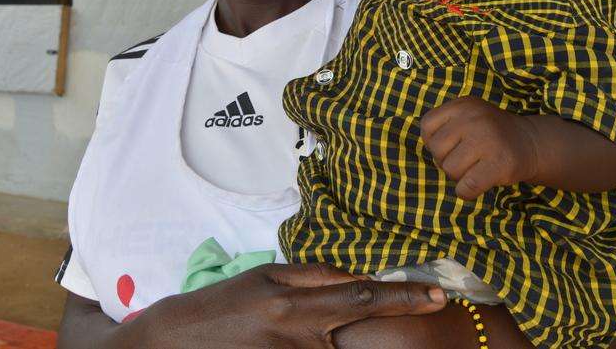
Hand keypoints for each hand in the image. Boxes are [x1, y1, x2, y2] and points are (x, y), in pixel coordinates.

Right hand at [116, 262, 446, 348]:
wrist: (176, 342)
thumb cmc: (225, 305)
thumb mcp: (267, 278)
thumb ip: (315, 275)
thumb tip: (358, 274)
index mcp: (295, 303)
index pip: (362, 297)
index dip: (404, 297)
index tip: (439, 296)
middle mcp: (298, 337)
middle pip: (359, 336)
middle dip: (387, 332)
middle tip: (416, 314)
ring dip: (346, 345)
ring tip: (301, 329)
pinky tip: (301, 341)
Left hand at [419, 96, 539, 200]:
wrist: (531, 142)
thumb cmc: (490, 134)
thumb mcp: (468, 116)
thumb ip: (445, 126)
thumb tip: (430, 151)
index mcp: (463, 105)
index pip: (427, 125)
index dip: (434, 141)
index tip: (452, 144)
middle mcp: (474, 118)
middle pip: (436, 149)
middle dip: (446, 160)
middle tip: (465, 159)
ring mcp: (487, 140)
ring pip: (450, 169)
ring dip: (459, 176)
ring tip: (475, 168)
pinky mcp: (500, 163)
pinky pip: (467, 186)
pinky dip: (466, 192)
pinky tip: (477, 184)